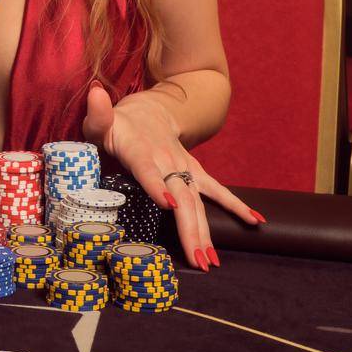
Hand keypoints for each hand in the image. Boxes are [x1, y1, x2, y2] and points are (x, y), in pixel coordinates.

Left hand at [80, 83, 262, 271]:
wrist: (148, 112)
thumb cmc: (117, 124)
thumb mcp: (100, 120)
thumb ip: (97, 113)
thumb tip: (95, 92)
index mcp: (140, 152)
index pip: (147, 170)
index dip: (156, 186)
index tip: (169, 204)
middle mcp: (166, 161)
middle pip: (180, 196)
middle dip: (189, 228)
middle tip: (197, 260)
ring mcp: (184, 168)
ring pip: (198, 202)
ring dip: (206, 231)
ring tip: (212, 259)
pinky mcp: (194, 173)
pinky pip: (217, 192)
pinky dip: (236, 206)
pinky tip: (256, 222)